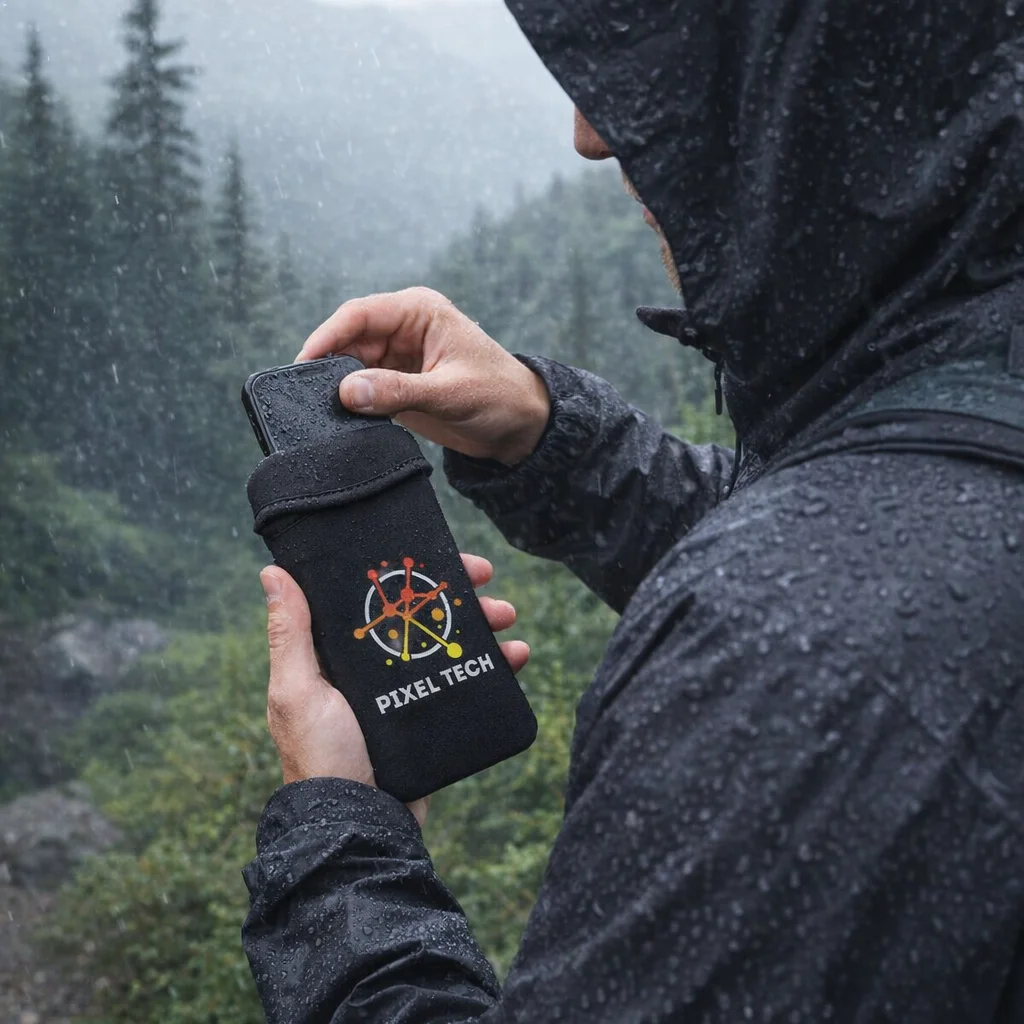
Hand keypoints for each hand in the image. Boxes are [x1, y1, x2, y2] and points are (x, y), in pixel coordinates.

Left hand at [259, 555, 528, 827]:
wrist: (361, 827)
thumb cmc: (321, 759)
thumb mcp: (300, 691)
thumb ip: (292, 635)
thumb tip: (273, 572)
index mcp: (339, 655)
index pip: (377, 597)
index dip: (409, 571)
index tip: (442, 553)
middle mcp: (373, 669)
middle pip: (422, 615)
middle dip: (458, 593)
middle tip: (487, 580)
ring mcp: (406, 693)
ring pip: (451, 642)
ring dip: (483, 624)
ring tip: (508, 619)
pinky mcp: (432, 718)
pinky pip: (468, 680)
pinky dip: (495, 665)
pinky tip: (517, 656)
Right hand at [298, 288, 550, 465]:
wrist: (521, 426)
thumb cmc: (499, 396)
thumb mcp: (450, 393)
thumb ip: (398, 391)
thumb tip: (347, 391)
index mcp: (418, 312)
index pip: (359, 314)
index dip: (327, 336)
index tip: (304, 363)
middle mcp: (403, 329)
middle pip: (348, 340)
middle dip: (328, 365)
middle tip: (308, 396)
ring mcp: (397, 358)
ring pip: (350, 366)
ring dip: (337, 386)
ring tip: (323, 410)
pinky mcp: (396, 385)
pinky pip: (361, 389)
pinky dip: (350, 402)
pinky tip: (340, 418)